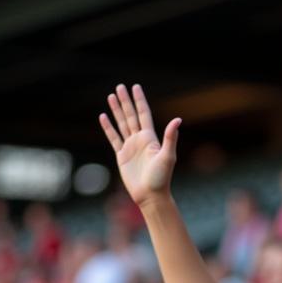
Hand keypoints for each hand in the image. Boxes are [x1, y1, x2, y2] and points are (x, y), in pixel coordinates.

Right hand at [99, 83, 180, 207]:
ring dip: (116, 111)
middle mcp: (140, 140)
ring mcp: (130, 147)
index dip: (139, 100)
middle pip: (131, 115)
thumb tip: (178, 119)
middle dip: (125, 101)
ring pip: (121, 124)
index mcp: (150, 138)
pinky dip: (108, 128)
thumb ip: (170, 137)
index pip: (144, 114)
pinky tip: (103, 117)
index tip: (135, 87)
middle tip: (120, 86)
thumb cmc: (161, 178)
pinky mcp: (122, 156)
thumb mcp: (167, 156)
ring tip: (111, 96)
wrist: (151, 196)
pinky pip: (113, 138)